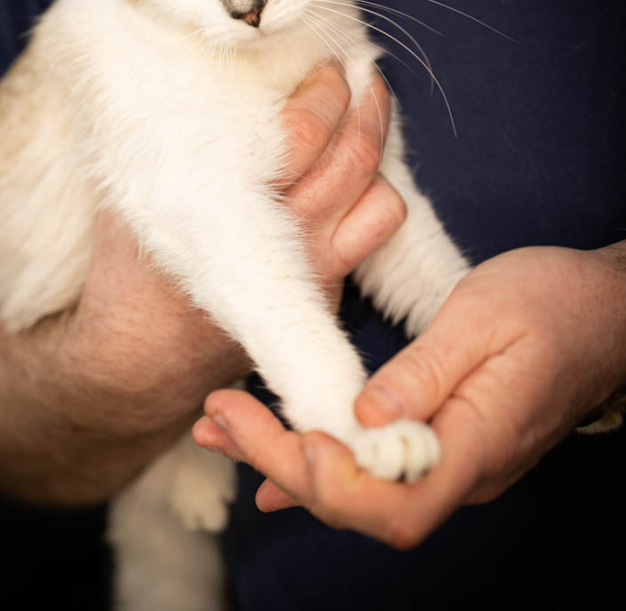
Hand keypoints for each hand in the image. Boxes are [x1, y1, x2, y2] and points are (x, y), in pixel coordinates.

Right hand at [0, 61, 404, 501]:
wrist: (145, 362)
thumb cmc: (133, 274)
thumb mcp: (133, 202)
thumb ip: (159, 147)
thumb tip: (169, 73)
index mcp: (237, 213)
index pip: (303, 137)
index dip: (323, 92)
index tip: (323, 61)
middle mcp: (289, 246)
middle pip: (354, 161)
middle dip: (366, 106)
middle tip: (359, 71)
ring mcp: (317, 275)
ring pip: (383, 201)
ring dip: (381, 150)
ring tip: (368, 111)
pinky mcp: (328, 294)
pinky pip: (375, 235)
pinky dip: (376, 194)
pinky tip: (358, 167)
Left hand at [193, 243, 625, 546]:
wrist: (606, 309)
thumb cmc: (554, 303)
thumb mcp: (485, 318)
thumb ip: (426, 371)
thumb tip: (363, 417)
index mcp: (478, 444)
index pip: (394, 503)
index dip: (334, 485)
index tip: (289, 434)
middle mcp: (462, 470)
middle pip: (361, 502)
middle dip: (282, 464)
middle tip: (219, 418)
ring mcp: (451, 461)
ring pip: (359, 488)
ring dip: (286, 459)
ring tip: (221, 428)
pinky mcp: (440, 441)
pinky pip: (372, 467)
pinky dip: (318, 459)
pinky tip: (274, 459)